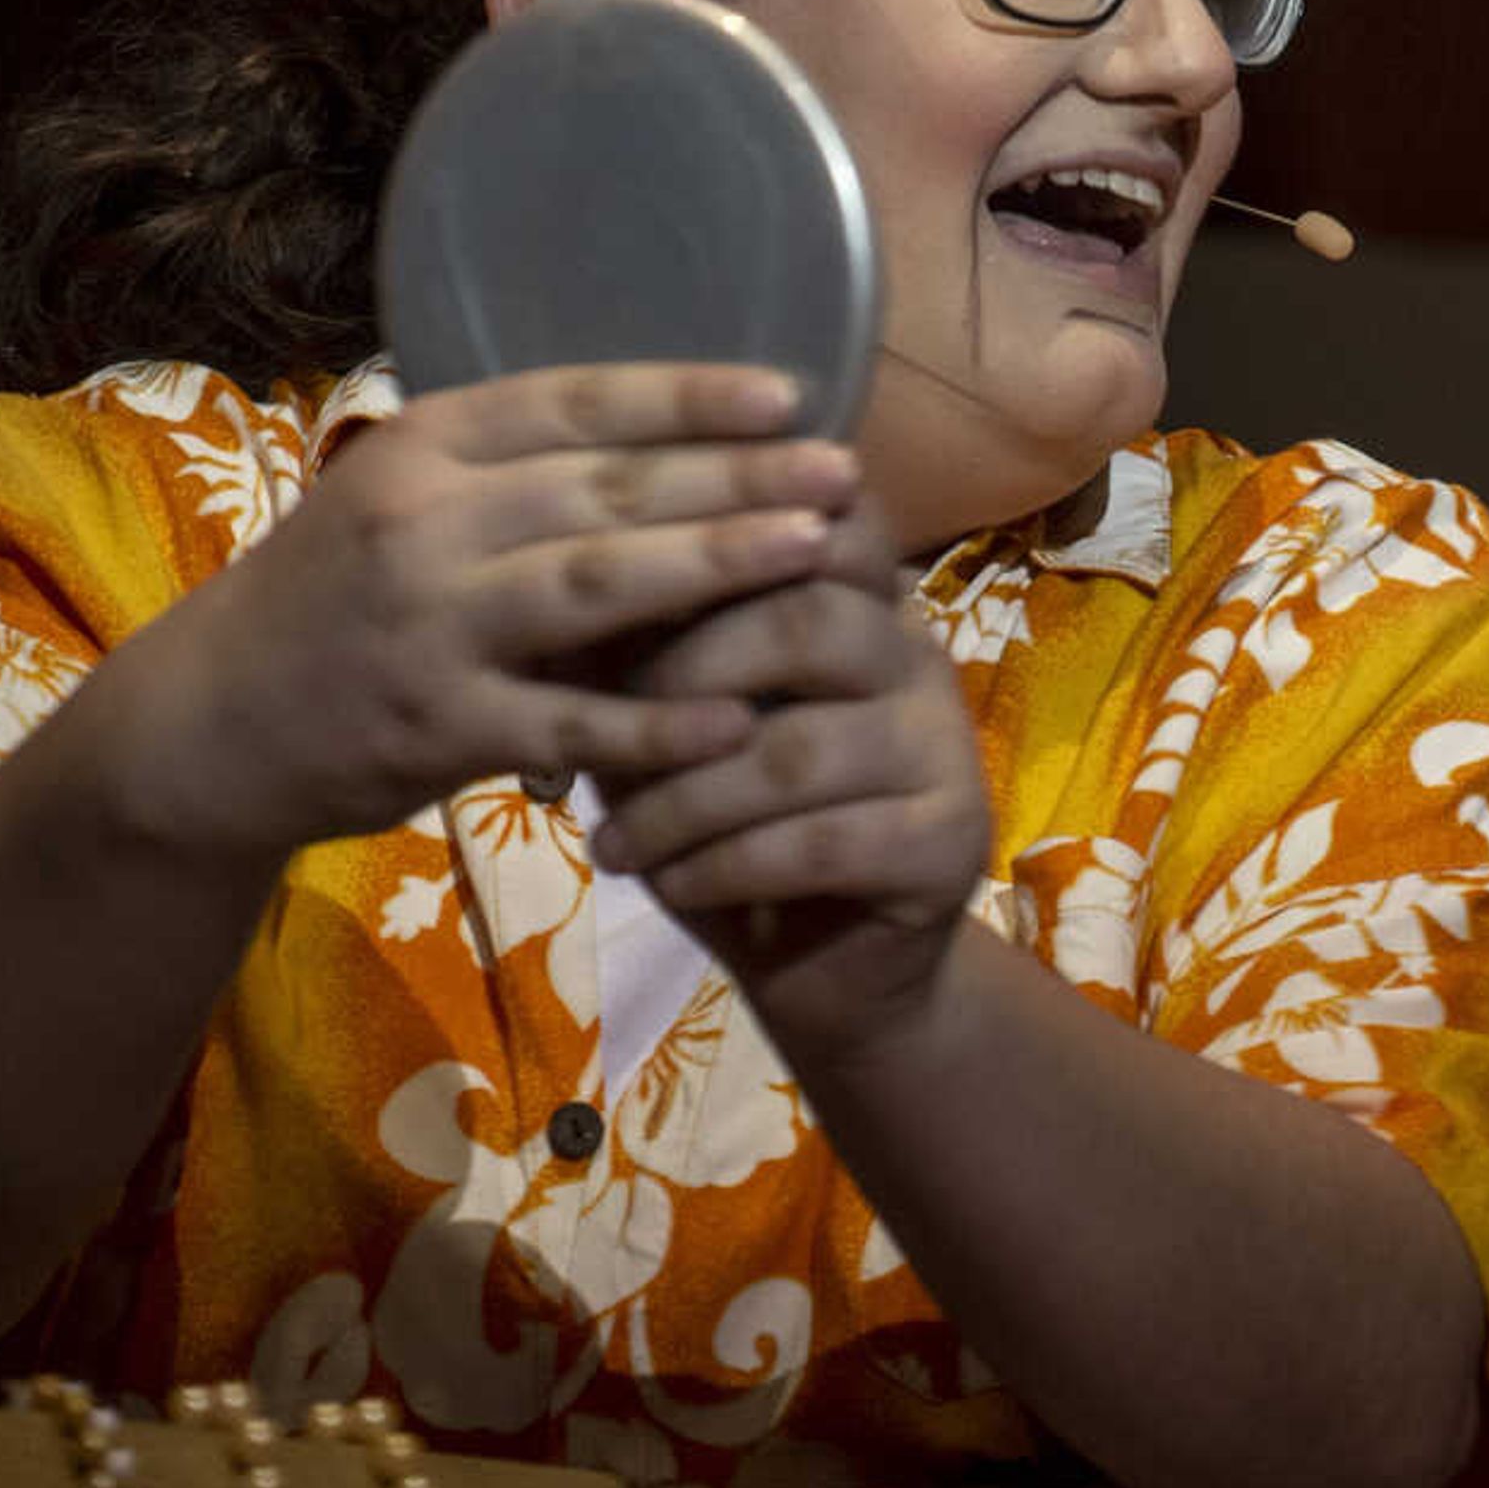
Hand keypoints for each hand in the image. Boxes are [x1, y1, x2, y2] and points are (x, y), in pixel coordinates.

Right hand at [136, 363, 858, 856]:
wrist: (207, 724)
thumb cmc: (340, 598)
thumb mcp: (405, 504)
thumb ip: (520, 476)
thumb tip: (686, 440)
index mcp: (423, 447)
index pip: (573, 402)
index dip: (686, 394)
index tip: (791, 393)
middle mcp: (422, 522)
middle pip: (607, 488)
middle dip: (737, 475)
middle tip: (844, 470)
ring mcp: (428, 627)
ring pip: (598, 585)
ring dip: (717, 562)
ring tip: (818, 549)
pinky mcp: (434, 728)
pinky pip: (568, 722)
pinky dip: (655, 723)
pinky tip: (738, 719)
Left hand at [587, 493, 995, 1060]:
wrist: (825, 962)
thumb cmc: (734, 820)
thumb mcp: (671, 724)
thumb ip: (636, 650)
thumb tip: (541, 569)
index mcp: (860, 601)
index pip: (820, 525)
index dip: (729, 533)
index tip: (624, 558)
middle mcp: (916, 656)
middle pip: (814, 618)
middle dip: (690, 672)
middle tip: (605, 725)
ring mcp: (942, 747)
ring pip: (802, 750)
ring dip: (686, 801)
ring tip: (616, 842)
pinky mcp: (947, 840)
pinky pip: (824, 842)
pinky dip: (727, 864)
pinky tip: (672, 882)